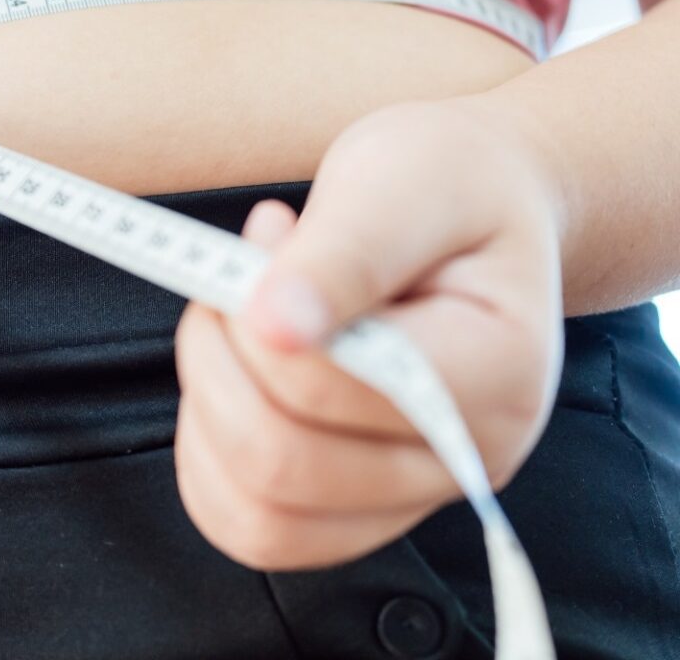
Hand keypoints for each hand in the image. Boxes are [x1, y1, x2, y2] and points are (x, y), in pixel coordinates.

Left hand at [173, 97, 566, 569]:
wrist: (473, 205)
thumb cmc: (447, 185)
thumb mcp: (403, 180)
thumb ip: (342, 253)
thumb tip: (273, 324)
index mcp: (497, 373)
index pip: (326, 386)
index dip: (250, 317)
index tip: (260, 238)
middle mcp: (464, 456)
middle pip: (280, 464)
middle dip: (217, 360)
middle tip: (233, 279)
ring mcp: (412, 494)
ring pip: (257, 514)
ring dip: (208, 409)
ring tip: (238, 327)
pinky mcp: (359, 508)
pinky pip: (251, 526)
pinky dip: (209, 456)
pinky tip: (232, 377)